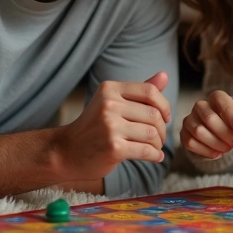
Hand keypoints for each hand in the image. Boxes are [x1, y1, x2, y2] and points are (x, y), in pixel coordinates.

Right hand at [55, 71, 171, 180]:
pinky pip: (146, 150)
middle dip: (162, 129)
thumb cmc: (94, 127)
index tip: (165, 117)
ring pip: (151, 134)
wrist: (67, 151)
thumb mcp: (113, 102)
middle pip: (153, 114)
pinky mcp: (113, 148)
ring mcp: (110, 126)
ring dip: (158, 144)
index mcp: (110, 89)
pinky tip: (154, 157)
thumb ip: (139, 91)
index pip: (149, 91)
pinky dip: (154, 155)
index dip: (164, 105)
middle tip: (159, 138)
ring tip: (155, 148)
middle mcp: (109, 105)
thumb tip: (164, 75)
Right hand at [180, 90, 232, 159]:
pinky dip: (206, 150)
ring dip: (216, 143)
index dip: (232, 116)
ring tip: (227, 148)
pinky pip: (191, 142)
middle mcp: (200, 106)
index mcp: (216, 97)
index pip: (221, 101)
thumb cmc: (229, 123)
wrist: (218, 133)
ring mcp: (190, 119)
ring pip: (199, 131)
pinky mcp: (184, 133)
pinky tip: (217, 153)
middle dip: (225, 133)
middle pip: (209, 118)